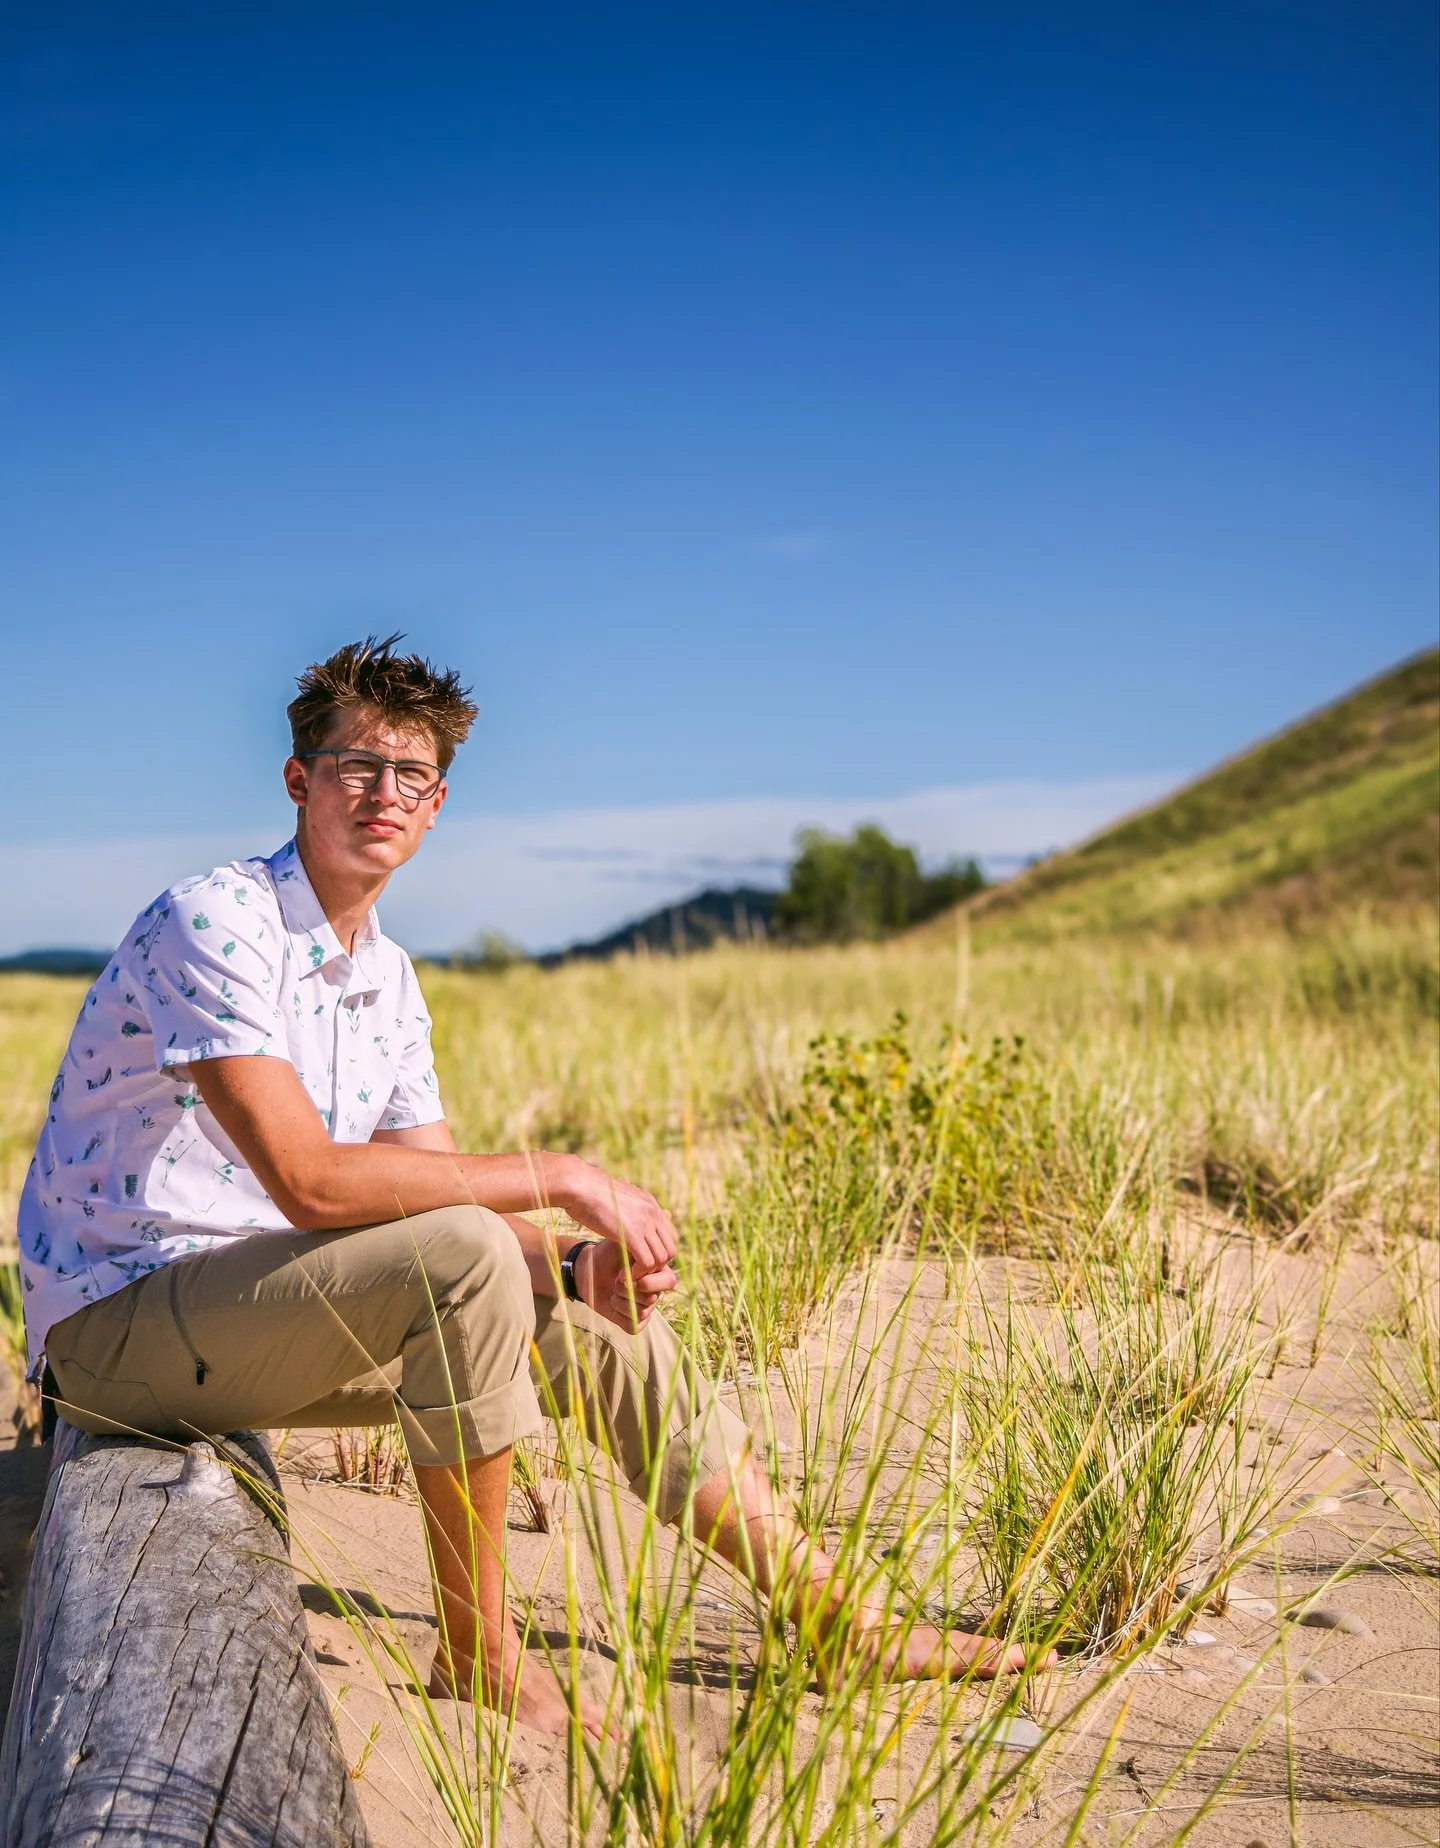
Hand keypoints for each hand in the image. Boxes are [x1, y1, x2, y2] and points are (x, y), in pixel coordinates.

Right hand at [560, 1160, 678, 1272]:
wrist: (578, 1185)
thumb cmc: (588, 1191)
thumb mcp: (616, 1195)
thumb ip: (627, 1205)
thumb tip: (624, 1202)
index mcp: (650, 1204)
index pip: (670, 1236)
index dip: (657, 1252)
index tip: (639, 1260)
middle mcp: (653, 1213)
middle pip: (670, 1249)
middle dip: (655, 1265)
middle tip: (635, 1271)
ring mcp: (644, 1223)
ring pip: (662, 1259)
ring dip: (646, 1272)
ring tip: (629, 1275)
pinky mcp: (632, 1235)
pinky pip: (647, 1263)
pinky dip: (637, 1274)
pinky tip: (623, 1276)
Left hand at [575, 1240, 676, 1332]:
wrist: (590, 1268)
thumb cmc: (609, 1254)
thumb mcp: (625, 1245)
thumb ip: (639, 1249)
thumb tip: (647, 1256)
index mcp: (660, 1272)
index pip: (669, 1282)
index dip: (645, 1280)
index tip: (623, 1272)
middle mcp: (656, 1291)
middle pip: (652, 1299)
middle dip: (629, 1290)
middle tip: (616, 1281)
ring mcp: (646, 1307)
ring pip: (642, 1313)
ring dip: (620, 1301)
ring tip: (613, 1290)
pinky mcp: (634, 1321)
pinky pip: (634, 1326)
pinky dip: (619, 1316)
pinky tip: (613, 1304)